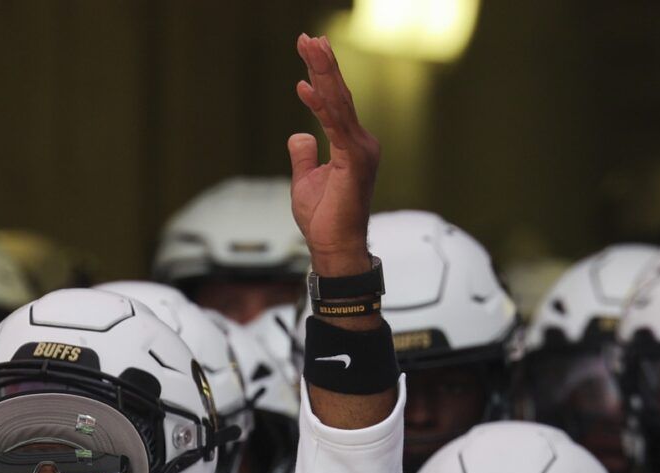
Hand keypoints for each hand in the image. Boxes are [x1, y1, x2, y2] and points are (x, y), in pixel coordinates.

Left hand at [287, 34, 379, 278]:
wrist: (335, 247)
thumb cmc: (324, 220)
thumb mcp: (306, 181)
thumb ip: (305, 155)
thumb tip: (299, 134)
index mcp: (351, 145)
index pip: (335, 102)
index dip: (322, 75)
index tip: (309, 50)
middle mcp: (361, 142)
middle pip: (340, 94)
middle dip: (323, 64)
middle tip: (308, 38)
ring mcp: (360, 150)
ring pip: (339, 103)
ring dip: (323, 74)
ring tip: (311, 47)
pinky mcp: (354, 161)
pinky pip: (335, 126)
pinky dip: (320, 105)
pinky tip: (306, 86)